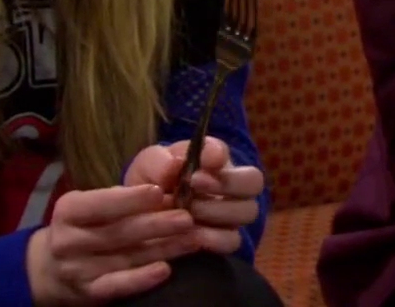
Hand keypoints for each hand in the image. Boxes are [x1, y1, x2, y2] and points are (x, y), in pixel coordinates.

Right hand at [26, 183, 194, 306]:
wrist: (51, 268)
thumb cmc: (84, 226)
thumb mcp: (92, 204)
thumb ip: (121, 196)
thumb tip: (162, 183)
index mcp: (69, 210)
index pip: (100, 203)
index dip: (130, 198)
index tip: (158, 191)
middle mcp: (68, 240)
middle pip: (118, 232)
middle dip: (156, 224)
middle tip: (187, 218)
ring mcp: (76, 269)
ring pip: (125, 258)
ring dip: (162, 249)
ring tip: (191, 240)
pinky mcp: (88, 292)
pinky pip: (117, 285)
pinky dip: (141, 278)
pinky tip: (165, 270)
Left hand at [125, 137, 265, 254]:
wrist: (141, 221)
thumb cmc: (151, 185)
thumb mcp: (148, 167)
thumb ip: (160, 161)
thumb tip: (176, 165)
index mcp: (211, 161)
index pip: (225, 152)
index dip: (216, 156)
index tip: (199, 164)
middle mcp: (229, 186)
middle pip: (253, 181)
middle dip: (227, 182)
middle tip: (195, 185)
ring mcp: (231, 215)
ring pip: (247, 211)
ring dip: (218, 210)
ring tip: (190, 211)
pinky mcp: (224, 241)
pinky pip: (233, 240)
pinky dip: (214, 238)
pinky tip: (192, 235)